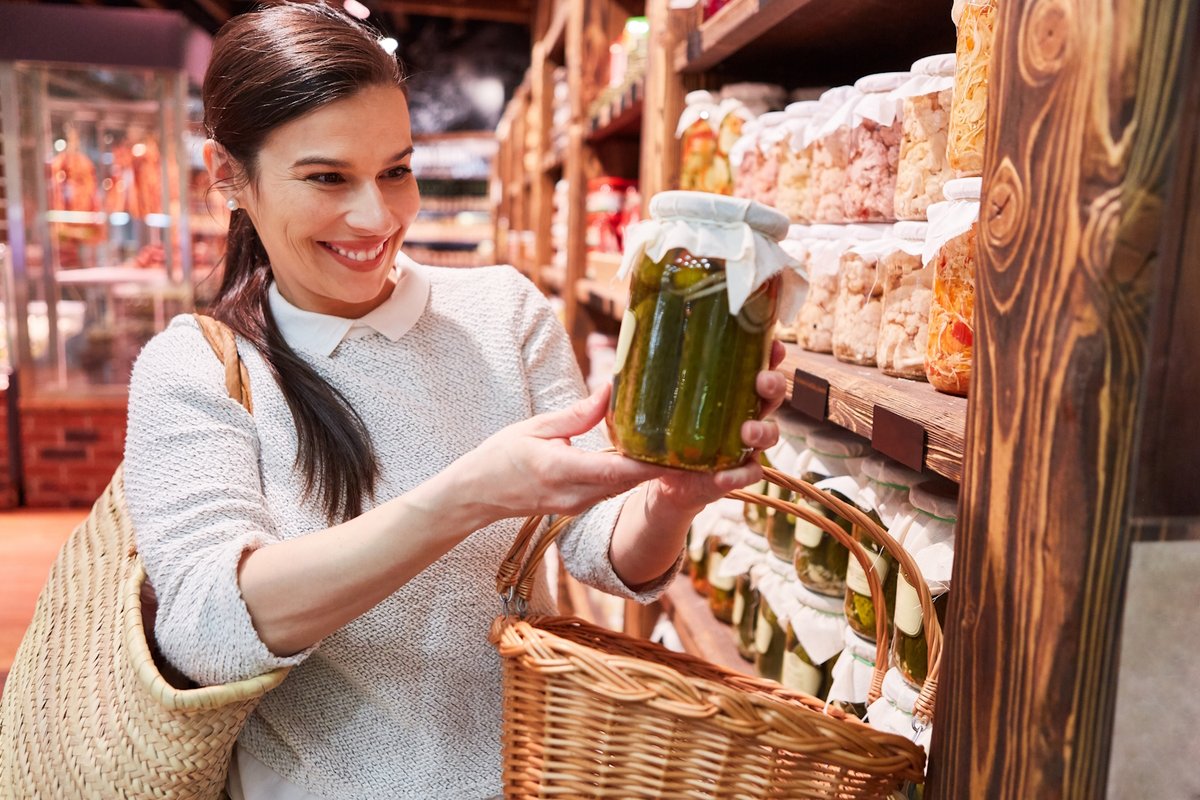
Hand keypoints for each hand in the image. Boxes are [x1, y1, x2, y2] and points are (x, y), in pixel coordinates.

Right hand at [452, 383, 669, 523]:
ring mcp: (577, 505)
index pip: (618, 471)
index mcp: (562, 471)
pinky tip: (644, 457)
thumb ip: (576, 415)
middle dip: (660, 466)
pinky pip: (611, 489)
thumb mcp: (535, 427)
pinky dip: (629, 475)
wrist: (477, 495)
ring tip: (676, 448)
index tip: (681, 455)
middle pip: (628, 481)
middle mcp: (575, 495)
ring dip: (647, 471)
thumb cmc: (500, 456)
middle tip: (692, 446)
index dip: (652, 465)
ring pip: (622, 486)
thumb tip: (609, 391)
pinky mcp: (578, 507)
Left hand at [643, 339, 787, 514]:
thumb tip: (616, 360)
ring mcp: (744, 446)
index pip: (757, 366)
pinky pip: (750, 473)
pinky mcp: (736, 473)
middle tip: (762, 382)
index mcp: (731, 391)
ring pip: (770, 434)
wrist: (662, 479)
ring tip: (746, 431)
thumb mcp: (652, 404)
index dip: (771, 354)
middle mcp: (745, 414)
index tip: (774, 342)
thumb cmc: (664, 432)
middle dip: (774, 385)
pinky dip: (741, 474)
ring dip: (763, 430)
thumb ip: (641, 383)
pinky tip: (726, 475)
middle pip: (771, 396)